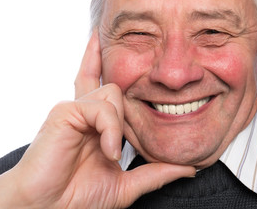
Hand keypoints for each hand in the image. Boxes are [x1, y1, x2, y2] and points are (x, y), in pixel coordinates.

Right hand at [0, 31, 195, 208]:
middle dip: (125, 82)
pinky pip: (100, 108)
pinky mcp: (66, 111)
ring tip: (111, 154)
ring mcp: (77, 109)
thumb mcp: (125, 185)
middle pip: (112, 82)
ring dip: (120, 124)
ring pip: (114, 92)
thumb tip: (190, 169)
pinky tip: (107, 151)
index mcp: (98, 126)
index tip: (141, 62)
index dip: (121, 75)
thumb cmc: (78, 197)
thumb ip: (156, 173)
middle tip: (127, 113)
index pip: (111, 91)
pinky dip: (110, 130)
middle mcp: (88, 112)